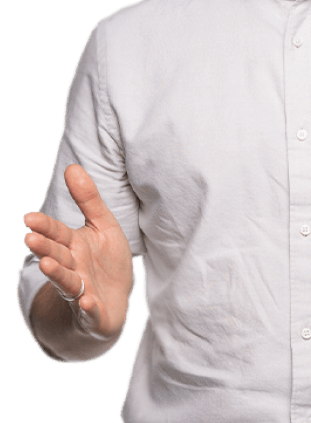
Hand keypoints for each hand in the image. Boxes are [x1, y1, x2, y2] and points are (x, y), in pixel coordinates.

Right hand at [23, 164, 133, 338]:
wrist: (114, 301)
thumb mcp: (102, 225)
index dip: (45, 226)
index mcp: (73, 245)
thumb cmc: (105, 260)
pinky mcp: (93, 311)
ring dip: (57, 274)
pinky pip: (89, 310)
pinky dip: (87, 306)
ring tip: (47, 265)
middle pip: (57, 255)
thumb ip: (88, 199)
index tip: (29, 218)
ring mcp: (81, 290)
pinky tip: (86, 301)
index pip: (56, 233)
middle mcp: (73, 267)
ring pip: (67, 281)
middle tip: (30, 238)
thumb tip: (72, 166)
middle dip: (44, 248)